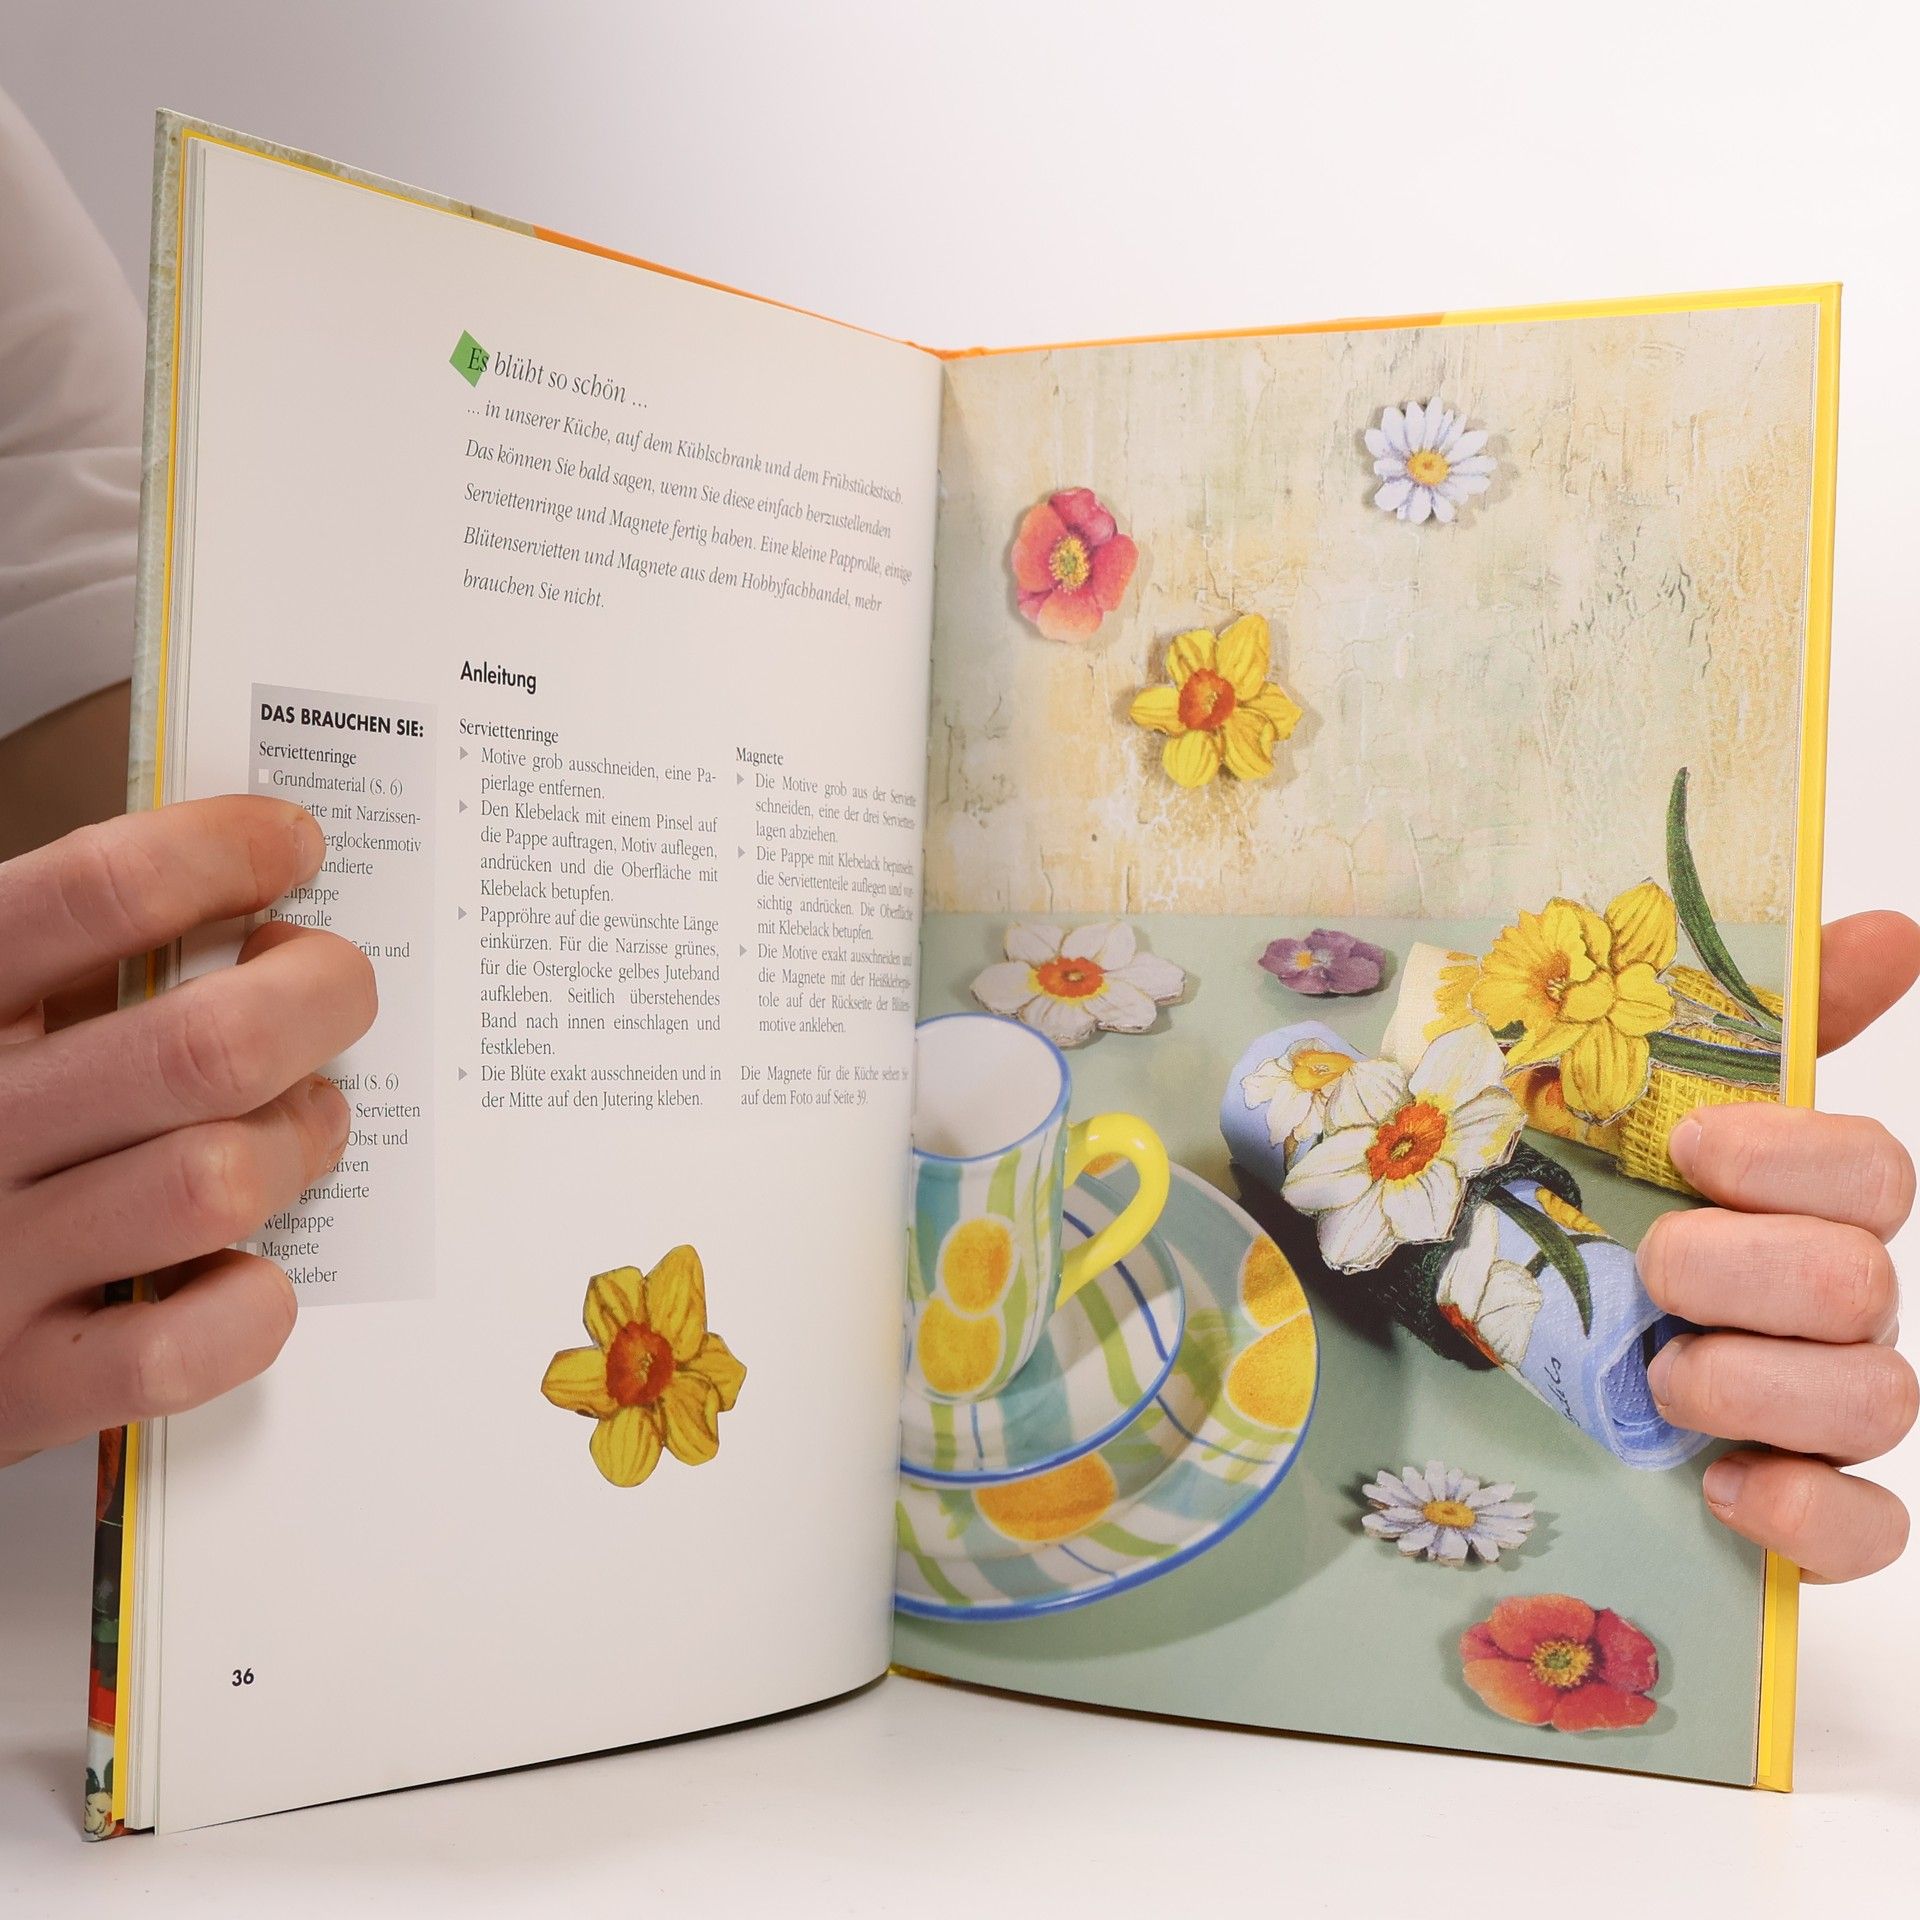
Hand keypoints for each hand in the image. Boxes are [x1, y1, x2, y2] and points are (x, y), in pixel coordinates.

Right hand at [0, 797, 375, 1465]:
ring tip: (306, 1120)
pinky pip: (189, 1343)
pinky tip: (241, 1270)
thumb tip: (238, 876)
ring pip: (218, 1182)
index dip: (221, 852)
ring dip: (298, 1142)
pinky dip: (250, 1304)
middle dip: (316, 998)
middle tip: (335, 987)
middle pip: (207, 1046)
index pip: (96, 892)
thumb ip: (63, 956)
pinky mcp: (20, 1388)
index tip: (290, 842)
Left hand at [1639, 911, 1919, 1580]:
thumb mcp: (1618, 1099)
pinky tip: (1725, 1487)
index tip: (1691, 1146)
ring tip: (1662, 1376)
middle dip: (1745, 1273)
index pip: (1874, 1171)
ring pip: (1879, 1401)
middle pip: (1862, 1283)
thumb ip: (1746, 1014)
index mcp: (1794, 1199)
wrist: (1500, 1334)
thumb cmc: (1575, 1207)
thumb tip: (1896, 928)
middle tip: (1652, 1272)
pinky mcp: (1802, 1507)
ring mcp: (1820, 1406)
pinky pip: (1866, 1530)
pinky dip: (1808, 1516)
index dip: (1794, 1155)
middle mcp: (1830, 1299)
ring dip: (1756, 1385)